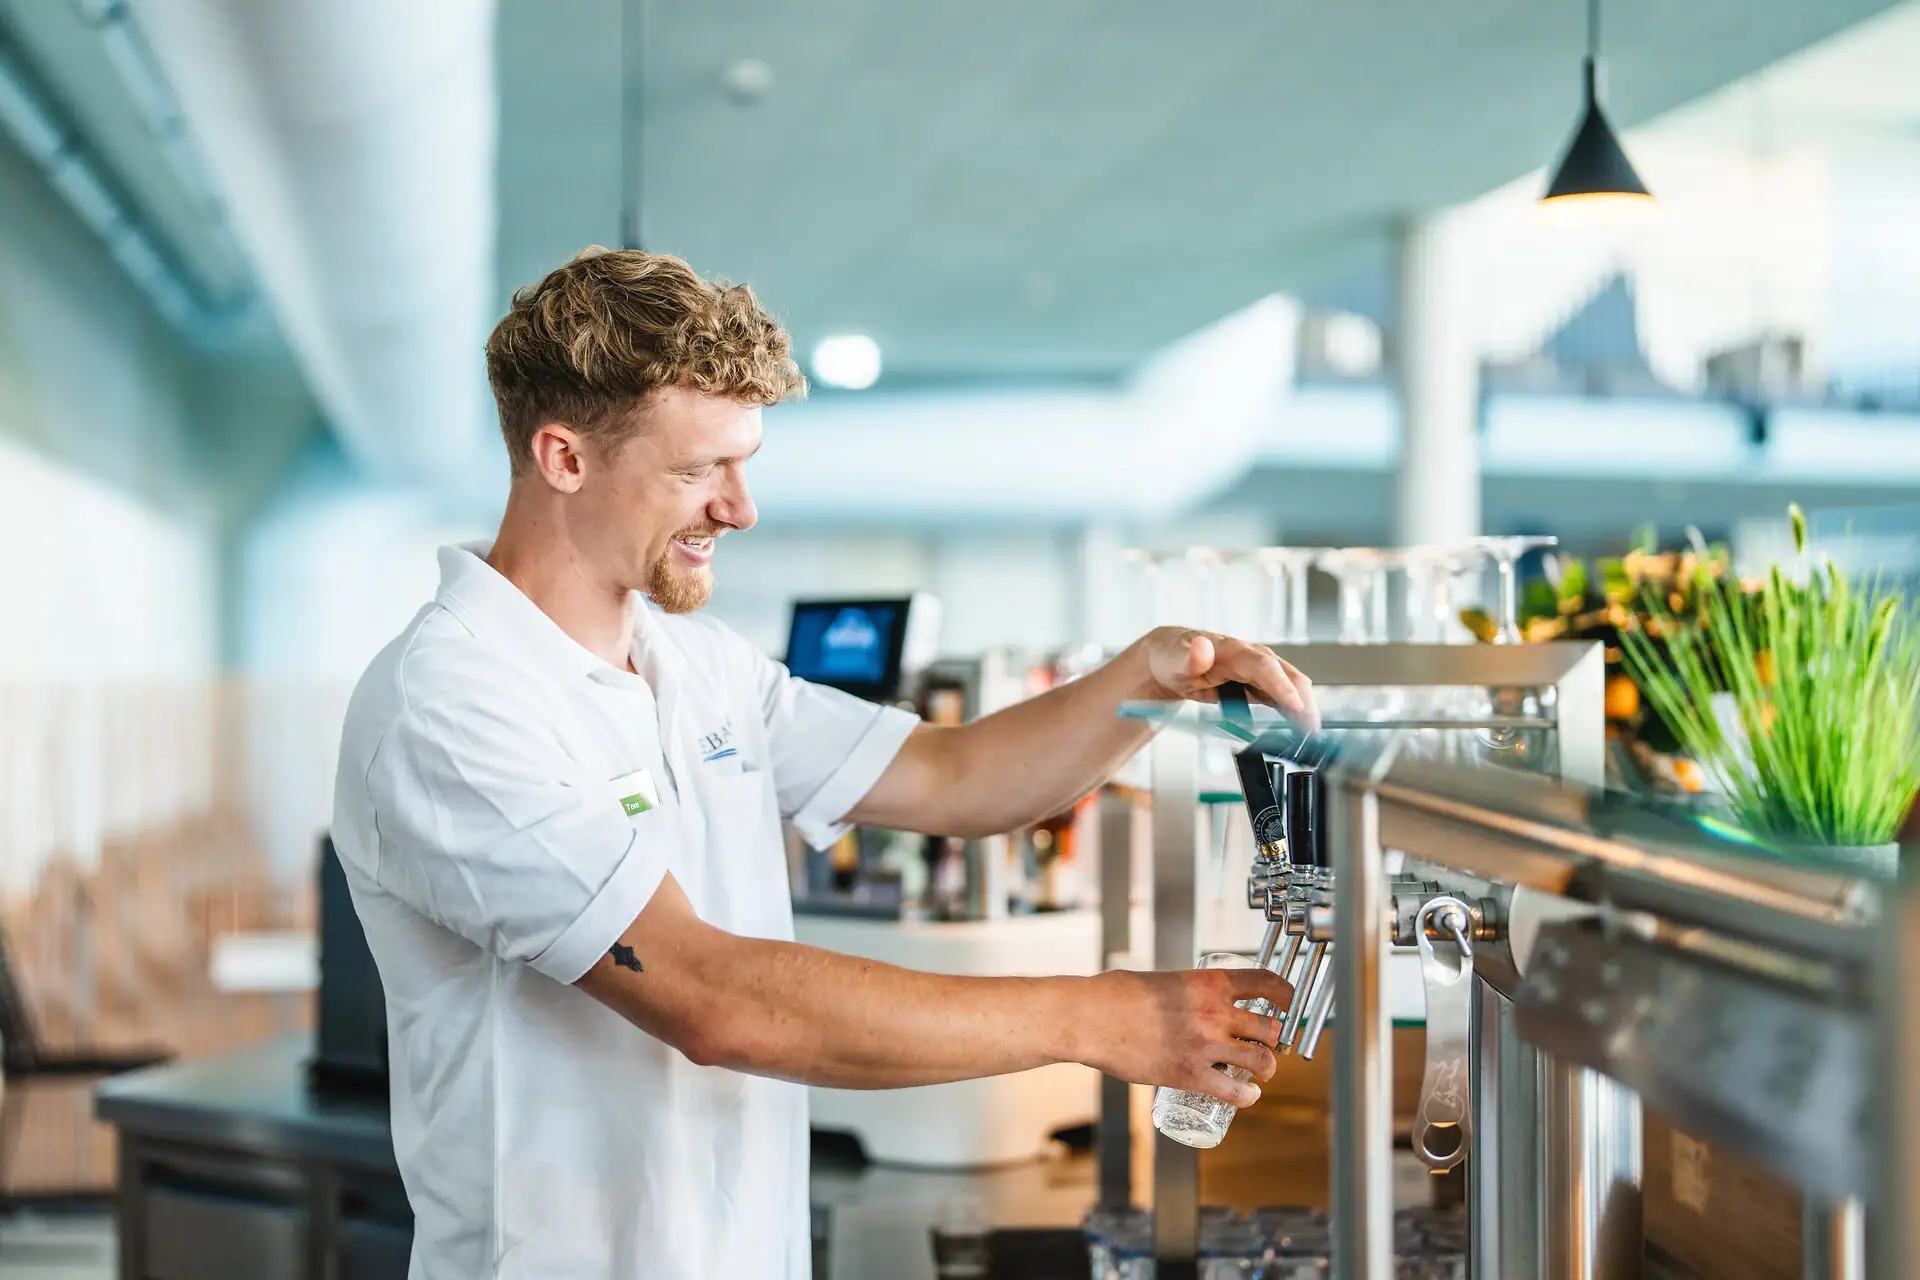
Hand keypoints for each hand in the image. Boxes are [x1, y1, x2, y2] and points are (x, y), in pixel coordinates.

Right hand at [1079, 967, 1293, 1106]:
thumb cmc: (1117, 994)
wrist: (1091, 1017)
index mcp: (1209, 982)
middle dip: (1274, 1038)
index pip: (1266, 983)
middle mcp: (1215, 1012)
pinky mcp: (1190, 1075)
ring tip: (1259, 1072)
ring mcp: (1205, 1045)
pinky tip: (1247, 1095)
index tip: (1290, 1003)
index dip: (1287, 994)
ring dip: (1266, 1068)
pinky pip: (1235, 1091)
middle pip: (1271, 1028)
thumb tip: (1195, 999)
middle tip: (1266, 1043)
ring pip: (1262, 1061)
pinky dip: (1248, 1096)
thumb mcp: (1164, 980)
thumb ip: (1188, 991)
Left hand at [1141, 627, 1319, 732]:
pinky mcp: (1258, 684)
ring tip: (1310, 737)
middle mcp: (1252, 658)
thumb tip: (1201, 647)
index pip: (1264, 666)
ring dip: (1304, 710)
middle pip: (1288, 676)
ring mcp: (1258, 671)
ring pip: (1291, 687)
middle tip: (1311, 732)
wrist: (1171, 657)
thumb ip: (1188, 657)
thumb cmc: (1173, 656)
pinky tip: (1298, 731)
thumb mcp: (1174, 658)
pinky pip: (1281, 697)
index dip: (1281, 686)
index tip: (1295, 707)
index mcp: (1234, 650)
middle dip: (1304, 702)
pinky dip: (1293, 713)